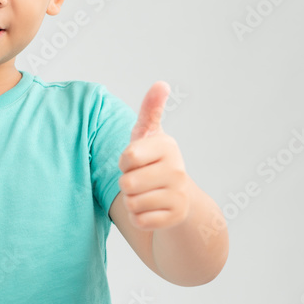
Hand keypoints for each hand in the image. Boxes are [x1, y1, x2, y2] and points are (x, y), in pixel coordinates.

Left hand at [118, 81, 191, 230]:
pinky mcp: (174, 218)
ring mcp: (178, 195)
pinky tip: (151, 209)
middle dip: (126, 184)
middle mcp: (177, 170)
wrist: (179, 197)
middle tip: (141, 180)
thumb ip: (151, 110)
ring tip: (146, 193)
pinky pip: (139, 220)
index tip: (136, 160)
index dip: (124, 162)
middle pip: (127, 183)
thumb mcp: (149, 135)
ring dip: (132, 201)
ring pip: (131, 203)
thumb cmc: (154, 161)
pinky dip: (138, 218)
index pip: (127, 157)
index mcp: (168, 146)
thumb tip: (161, 83)